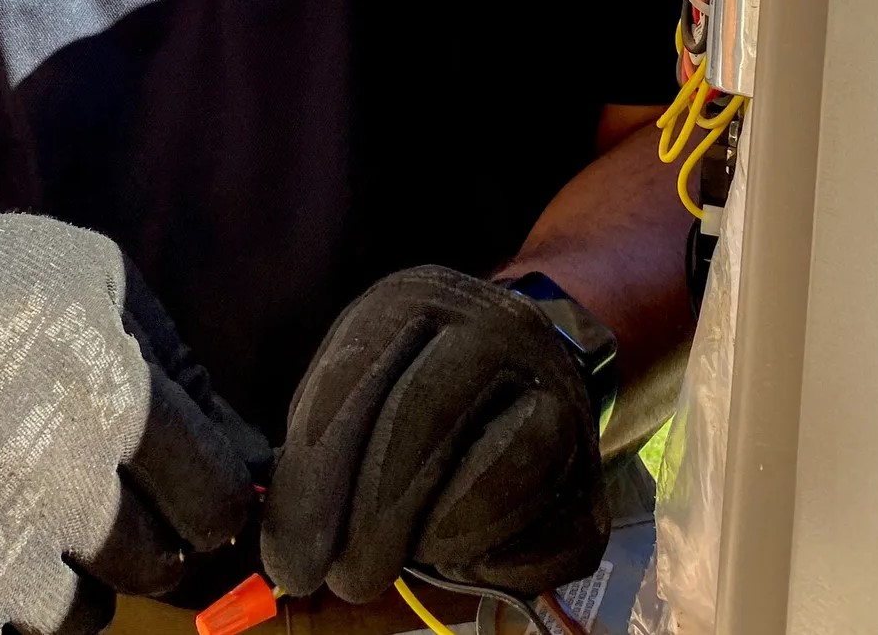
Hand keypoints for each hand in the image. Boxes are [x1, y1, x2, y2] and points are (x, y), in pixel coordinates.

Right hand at [0, 173, 267, 634]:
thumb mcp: (100, 282)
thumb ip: (179, 366)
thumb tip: (254, 459)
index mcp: (115, 401)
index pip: (217, 503)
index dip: (210, 501)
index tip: (188, 493)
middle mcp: (60, 482)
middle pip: (159, 564)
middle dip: (144, 532)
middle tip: (96, 494)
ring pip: (85, 619)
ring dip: (75, 580)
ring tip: (32, 517)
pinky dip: (4, 618)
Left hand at [261, 266, 607, 601]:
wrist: (525, 369)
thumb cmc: (411, 383)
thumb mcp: (356, 384)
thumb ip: (316, 447)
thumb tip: (284, 547)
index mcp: (418, 298)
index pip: (356, 378)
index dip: (315, 477)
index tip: (290, 557)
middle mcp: (497, 329)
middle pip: (422, 418)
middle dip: (369, 516)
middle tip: (341, 578)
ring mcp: (560, 399)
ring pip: (497, 474)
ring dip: (432, 538)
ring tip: (400, 556)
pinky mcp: (594, 482)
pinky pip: (543, 541)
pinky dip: (490, 565)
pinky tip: (458, 555)